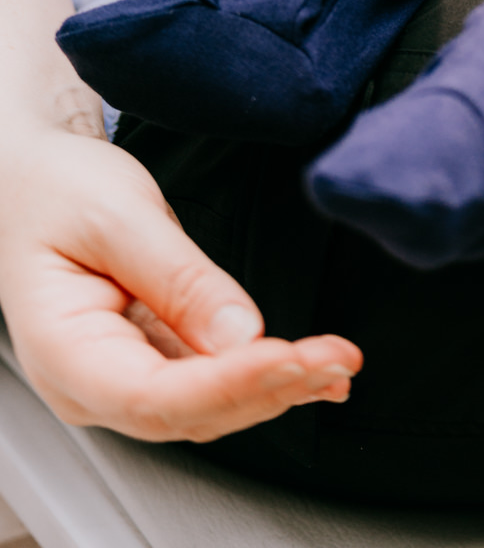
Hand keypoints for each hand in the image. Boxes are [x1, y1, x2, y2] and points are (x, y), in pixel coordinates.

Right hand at [0, 121, 360, 440]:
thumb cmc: (58, 191)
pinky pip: (210, 382)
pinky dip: (263, 376)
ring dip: (276, 388)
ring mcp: (122, 377)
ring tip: (336, 363)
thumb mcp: (117, 215)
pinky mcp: (152, 360)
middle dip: (267, 388)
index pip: (151, 394)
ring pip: (206, 407)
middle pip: (187, 411)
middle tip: (333, 357)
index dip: (225, 383)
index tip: (283, 355)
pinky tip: (311, 370)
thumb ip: (177, 276)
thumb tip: (240, 333)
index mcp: (64, 351)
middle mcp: (90, 383)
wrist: (35, 182)